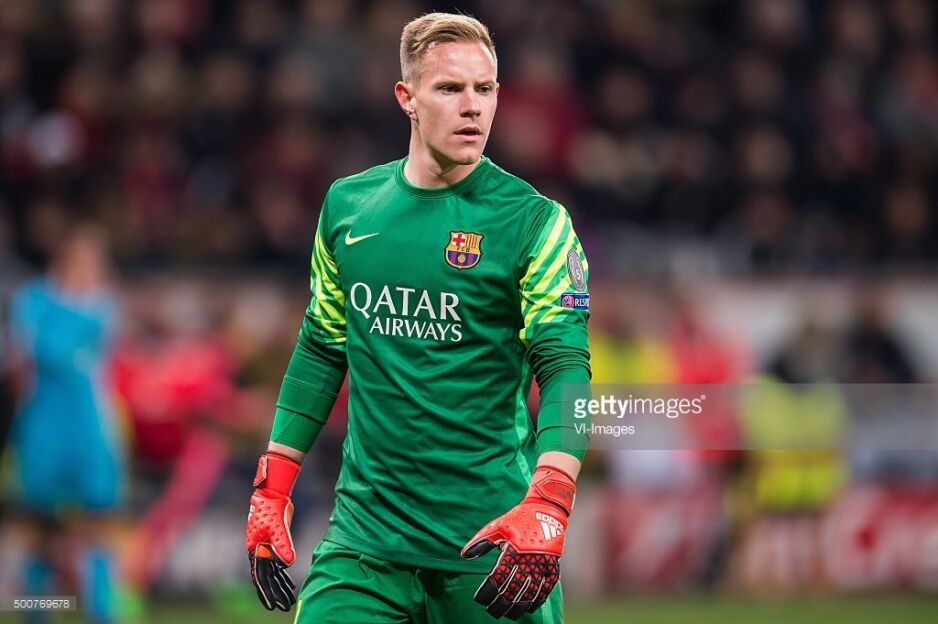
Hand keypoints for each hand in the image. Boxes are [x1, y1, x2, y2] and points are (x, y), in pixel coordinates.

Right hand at [245, 452, 300, 610]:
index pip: (260, 576)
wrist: (274, 493)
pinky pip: (278, 564)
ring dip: (279, 586)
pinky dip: (283, 575)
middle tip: (282, 607)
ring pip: (272, 573)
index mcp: (254, 549)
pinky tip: (288, 585)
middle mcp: (258, 551)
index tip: (271, 605)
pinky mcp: (274, 544)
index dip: (265, 592)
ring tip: (287, 601)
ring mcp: (265, 548)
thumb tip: (288, 564)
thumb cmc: (272, 508)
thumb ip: (283, 545)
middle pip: (266, 577)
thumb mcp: (278, 527)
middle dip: (274, 593)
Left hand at [461, 465, 575, 619]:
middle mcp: (528, 558)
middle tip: (491, 611)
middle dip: (501, 604)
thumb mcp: (497, 526)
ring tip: (508, 615)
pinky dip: (538, 600)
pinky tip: (529, 608)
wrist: (546, 508)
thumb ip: (481, 542)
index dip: (488, 591)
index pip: (498, 577)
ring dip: (518, 607)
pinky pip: (547, 588)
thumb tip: (465, 556)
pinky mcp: (553, 564)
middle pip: (513, 589)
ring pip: (530, 592)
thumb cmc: (518, 518)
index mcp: (513, 549)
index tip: (480, 599)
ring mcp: (542, 563)